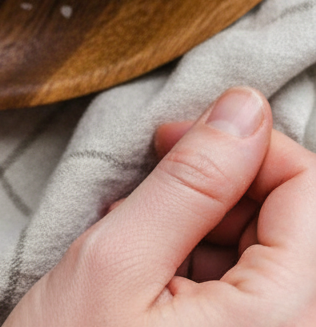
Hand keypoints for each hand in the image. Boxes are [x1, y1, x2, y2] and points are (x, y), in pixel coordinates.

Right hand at [5, 87, 315, 326]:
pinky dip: (200, 268)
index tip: (175, 138)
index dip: (243, 143)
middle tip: (145, 185)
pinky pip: (252, 296)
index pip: (310, 187)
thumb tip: (245, 106)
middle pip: (294, 221)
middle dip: (220, 186)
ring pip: (272, 254)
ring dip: (205, 227)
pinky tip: (145, 277)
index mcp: (286, 321)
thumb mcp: (116, 261)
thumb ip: (191, 179)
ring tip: (133, 238)